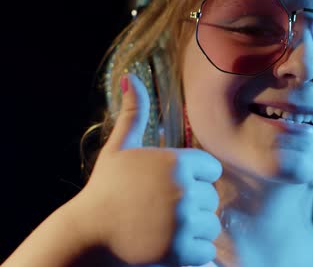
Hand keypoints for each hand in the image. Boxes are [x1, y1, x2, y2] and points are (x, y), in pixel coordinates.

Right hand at [71, 73, 221, 265]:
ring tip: (164, 228)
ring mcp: (182, 221)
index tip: (169, 187)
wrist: (87, 234)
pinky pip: (206, 251)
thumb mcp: (119, 148)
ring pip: (210, 225)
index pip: (211, 169)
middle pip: (212, 198)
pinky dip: (192, 253)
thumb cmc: (105, 189)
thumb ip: (134, 113)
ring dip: (193, 230)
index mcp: (176, 161)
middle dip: (192, 205)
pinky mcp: (180, 251)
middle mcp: (184, 188)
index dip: (194, 178)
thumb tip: (130, 77)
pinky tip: (169, 246)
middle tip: (161, 210)